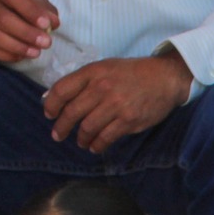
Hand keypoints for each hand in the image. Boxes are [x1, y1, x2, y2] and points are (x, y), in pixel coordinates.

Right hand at [0, 0, 60, 63]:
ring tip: (35, 52)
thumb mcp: (30, 0)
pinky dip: (6, 55)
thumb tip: (53, 22)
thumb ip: (44, 8)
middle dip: (27, 33)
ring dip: (17, 46)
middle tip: (46, 43)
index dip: (30, 10)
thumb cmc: (13, 6)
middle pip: (2, 18)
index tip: (46, 24)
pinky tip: (20, 56)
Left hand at [41, 54, 191, 153]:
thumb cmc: (132, 73)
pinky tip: (95, 146)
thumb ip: (82, 81)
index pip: (62, 90)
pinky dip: (97, 145)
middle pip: (72, 112)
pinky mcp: (129, 120)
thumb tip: (54, 98)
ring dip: (80, 138)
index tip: (49, 114)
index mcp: (94, 72)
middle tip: (58, 135)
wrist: (164, 78)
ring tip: (81, 142)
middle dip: (61, 127)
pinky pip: (106, 137)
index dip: (51, 104)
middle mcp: (102, 88)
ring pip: (87, 128)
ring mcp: (116, 105)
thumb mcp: (105, 68)